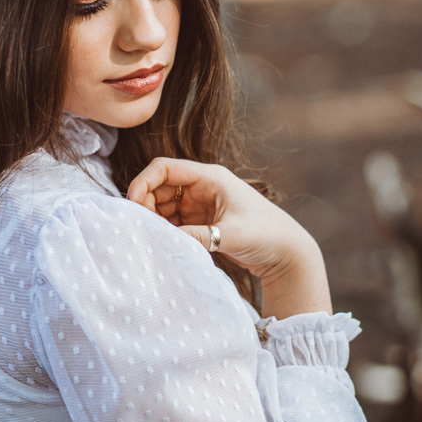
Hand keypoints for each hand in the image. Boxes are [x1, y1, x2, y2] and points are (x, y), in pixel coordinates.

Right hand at [126, 158, 331, 317]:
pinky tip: (164, 242)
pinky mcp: (203, 222)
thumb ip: (194, 236)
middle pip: (160, 186)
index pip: (165, 168)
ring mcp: (202, 204)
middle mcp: (204, 187)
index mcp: (211, 177)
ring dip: (155, 219)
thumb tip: (161, 238)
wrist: (288, 253)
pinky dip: (166, 230)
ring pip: (164, 205)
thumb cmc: (265, 235)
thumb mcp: (228, 235)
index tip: (133, 204)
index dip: (143, 182)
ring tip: (154, 238)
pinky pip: (174, 221)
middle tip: (143, 228)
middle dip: (146, 204)